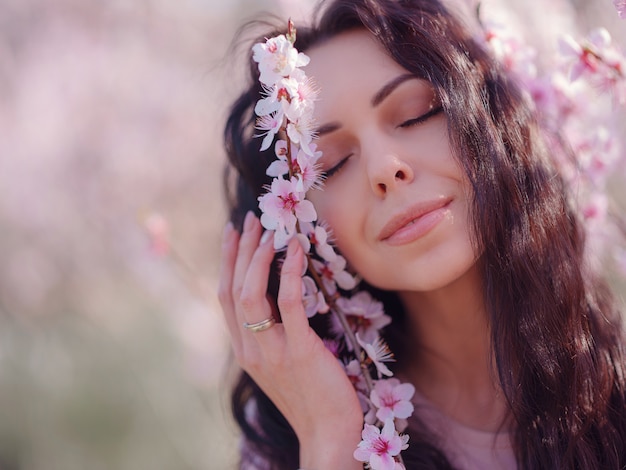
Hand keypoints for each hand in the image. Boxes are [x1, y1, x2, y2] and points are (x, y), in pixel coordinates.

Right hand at [219, 211, 362, 468]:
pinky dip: (289, 272)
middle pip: (234, 289)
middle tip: (250, 220)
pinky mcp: (299, 350)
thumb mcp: (284, 364)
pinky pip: (287, 303)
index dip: (228, 263)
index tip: (234, 235)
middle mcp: (250, 349)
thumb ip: (274, 335)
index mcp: (246, 350)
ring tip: (269, 229)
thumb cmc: (313, 397)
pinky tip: (295, 249)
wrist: (329, 434)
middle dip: (241, 251)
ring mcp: (271, 350)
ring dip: (258, 256)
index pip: (227, 298)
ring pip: (251, 292)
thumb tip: (279, 299)